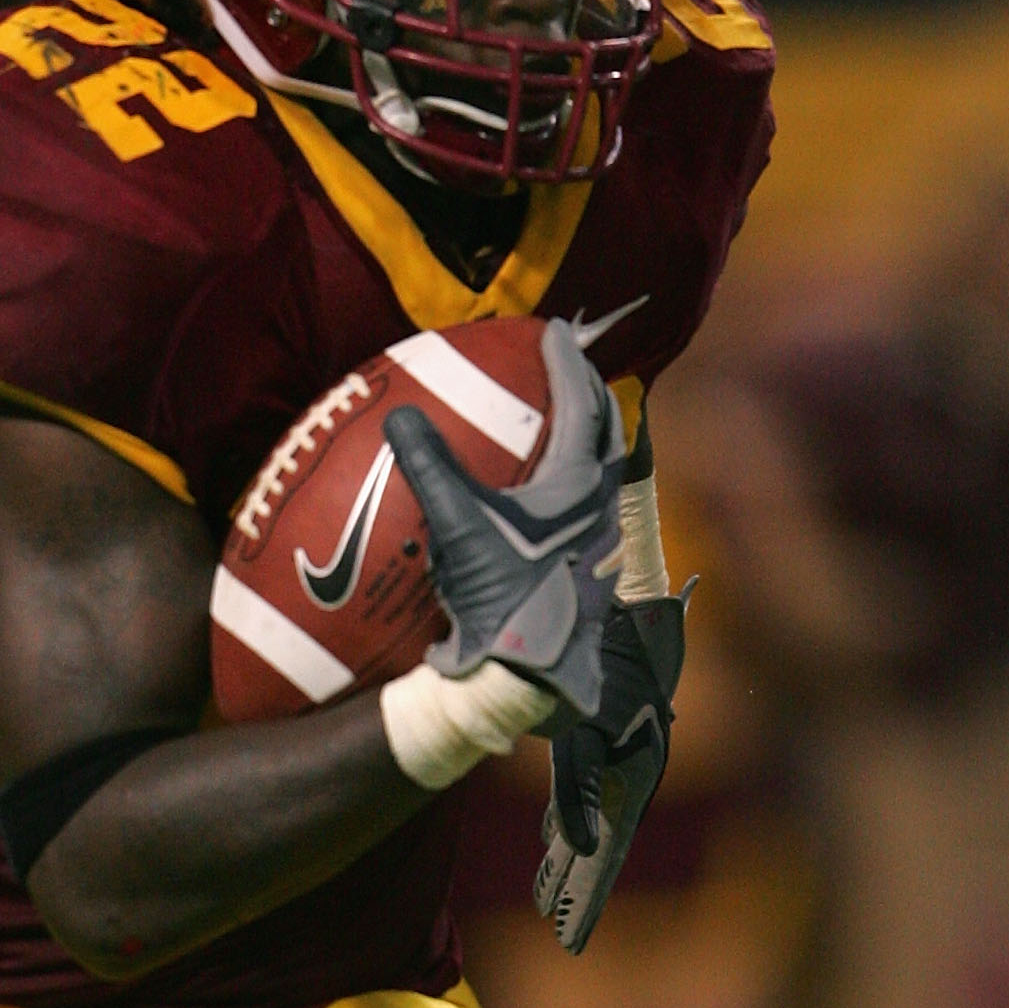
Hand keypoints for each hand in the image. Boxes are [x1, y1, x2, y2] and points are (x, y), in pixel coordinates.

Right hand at [382, 316, 624, 723]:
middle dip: (592, 395)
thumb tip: (402, 414)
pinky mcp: (588, 572)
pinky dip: (572, 486)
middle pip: (607, 433)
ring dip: (589, 442)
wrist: (525, 677)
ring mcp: (599, 543)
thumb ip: (431, 467)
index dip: (566, 361)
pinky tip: (545, 499)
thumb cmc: (500, 601)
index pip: (582, 403)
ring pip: (604, 473)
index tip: (553, 330)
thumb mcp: (457, 527)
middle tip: (570, 369)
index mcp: (579, 486)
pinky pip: (588, 510)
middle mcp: (601, 509)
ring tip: (564, 426)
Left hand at [532, 589, 685, 953]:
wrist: (623, 600)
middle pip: (599, 846)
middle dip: (578, 890)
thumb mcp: (586, 726)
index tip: (572, 938)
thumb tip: (575, 848)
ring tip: (547, 900)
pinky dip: (566, 820)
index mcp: (634, 776)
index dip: (588, 897)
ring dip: (568, 861)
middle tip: (562, 935)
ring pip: (589, 821)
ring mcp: (616, 754)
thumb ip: (577, 788)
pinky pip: (582, 792)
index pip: (607, 853)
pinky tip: (553, 842)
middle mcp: (630, 771)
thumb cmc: (604, 658)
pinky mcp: (596, 736)